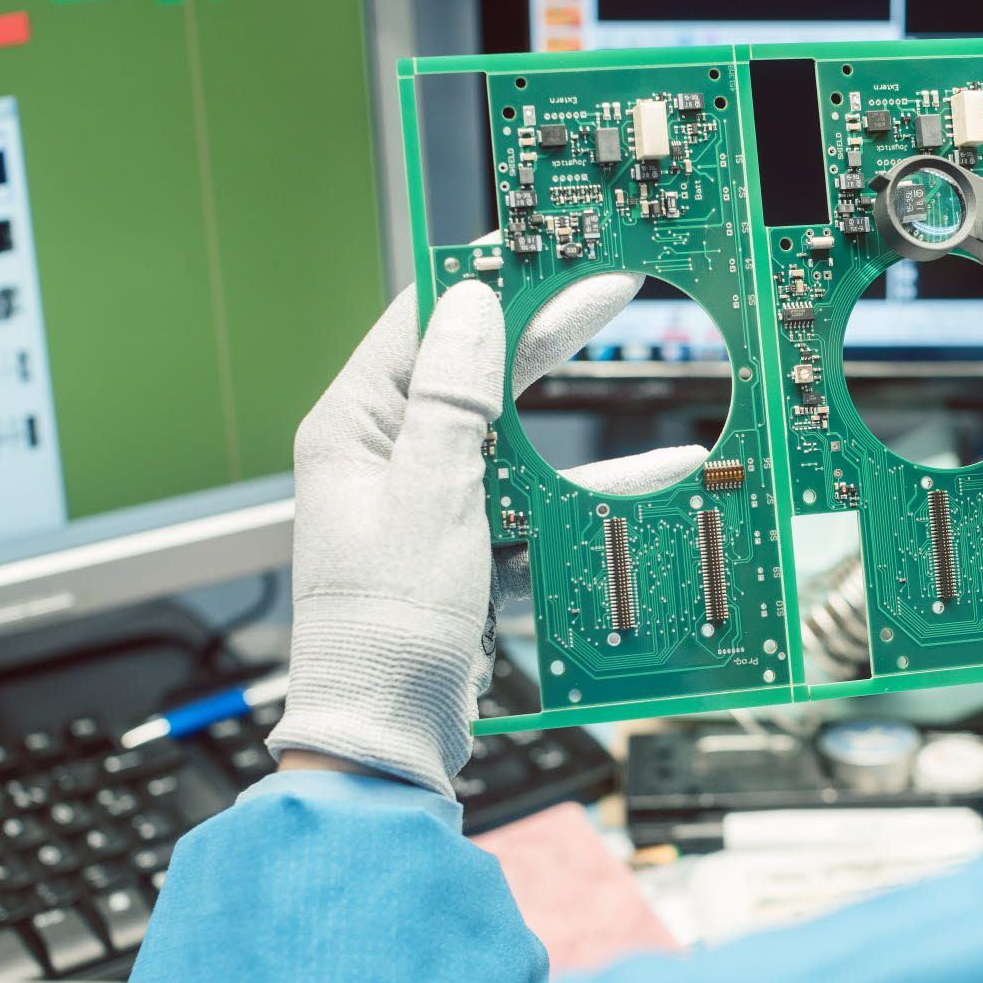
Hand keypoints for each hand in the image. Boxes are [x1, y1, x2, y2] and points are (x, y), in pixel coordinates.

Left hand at [267, 267, 705, 794]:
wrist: (386, 734)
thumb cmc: (385, 627)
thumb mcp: (432, 495)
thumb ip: (454, 398)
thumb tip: (473, 305)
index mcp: (351, 429)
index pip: (417, 322)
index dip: (481, 279)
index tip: (536, 248)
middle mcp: (377, 454)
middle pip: (466, 368)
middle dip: (534, 330)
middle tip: (598, 286)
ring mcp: (415, 498)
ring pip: (499, 428)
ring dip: (561, 409)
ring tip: (626, 368)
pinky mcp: (451, 540)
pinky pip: (514, 487)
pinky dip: (567, 477)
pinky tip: (632, 466)